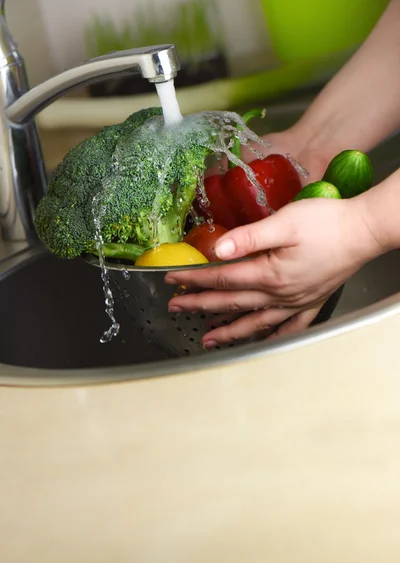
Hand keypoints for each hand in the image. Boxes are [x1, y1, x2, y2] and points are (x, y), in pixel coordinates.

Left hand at [166, 196, 381, 346]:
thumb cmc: (328, 223)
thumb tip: (217, 250)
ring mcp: (296, 302)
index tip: (172, 279)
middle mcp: (279, 294)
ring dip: (229, 330)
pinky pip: (289, 326)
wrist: (365, 231)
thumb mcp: (284, 222)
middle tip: (176, 308)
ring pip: (255, 321)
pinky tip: (263, 340)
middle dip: (200, 305)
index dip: (194, 278)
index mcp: (269, 273)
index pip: (221, 277)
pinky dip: (273, 335)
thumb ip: (248, 238)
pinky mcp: (312, 301)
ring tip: (209, 339)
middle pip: (231, 302)